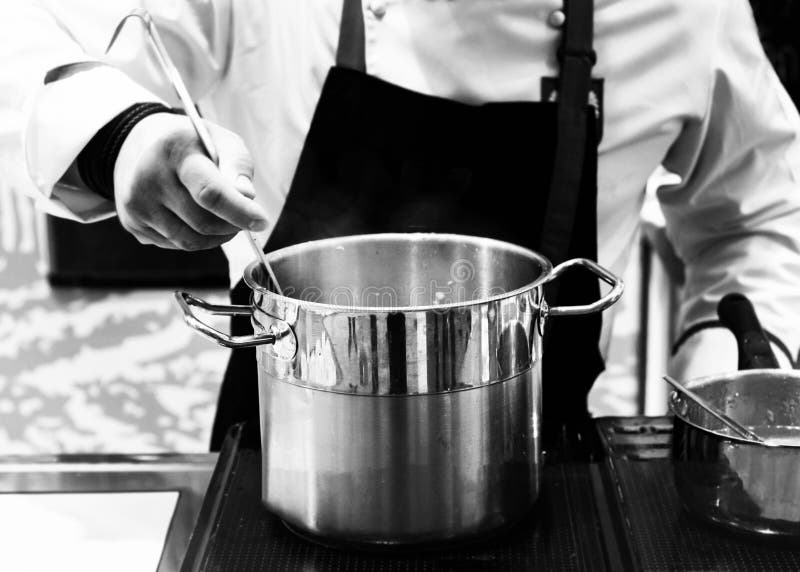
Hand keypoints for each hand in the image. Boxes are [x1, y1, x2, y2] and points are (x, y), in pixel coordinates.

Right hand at [113, 113, 268, 249]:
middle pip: (204, 223)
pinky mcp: (133, 224)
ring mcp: (137, 205)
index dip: (240, 211)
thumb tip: (247, 197)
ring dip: (217, 237)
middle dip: (233, 225)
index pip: (210, 192)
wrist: (138, 145)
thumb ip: (237, 165)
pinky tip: (196, 218)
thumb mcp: (219, 139)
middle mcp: (148, 179)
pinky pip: (176, 245)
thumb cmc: (190, 144)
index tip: (262, 221)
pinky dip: (196, 238)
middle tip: (245, 216)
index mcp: (173, 151)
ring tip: (225, 218)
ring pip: (191, 242)